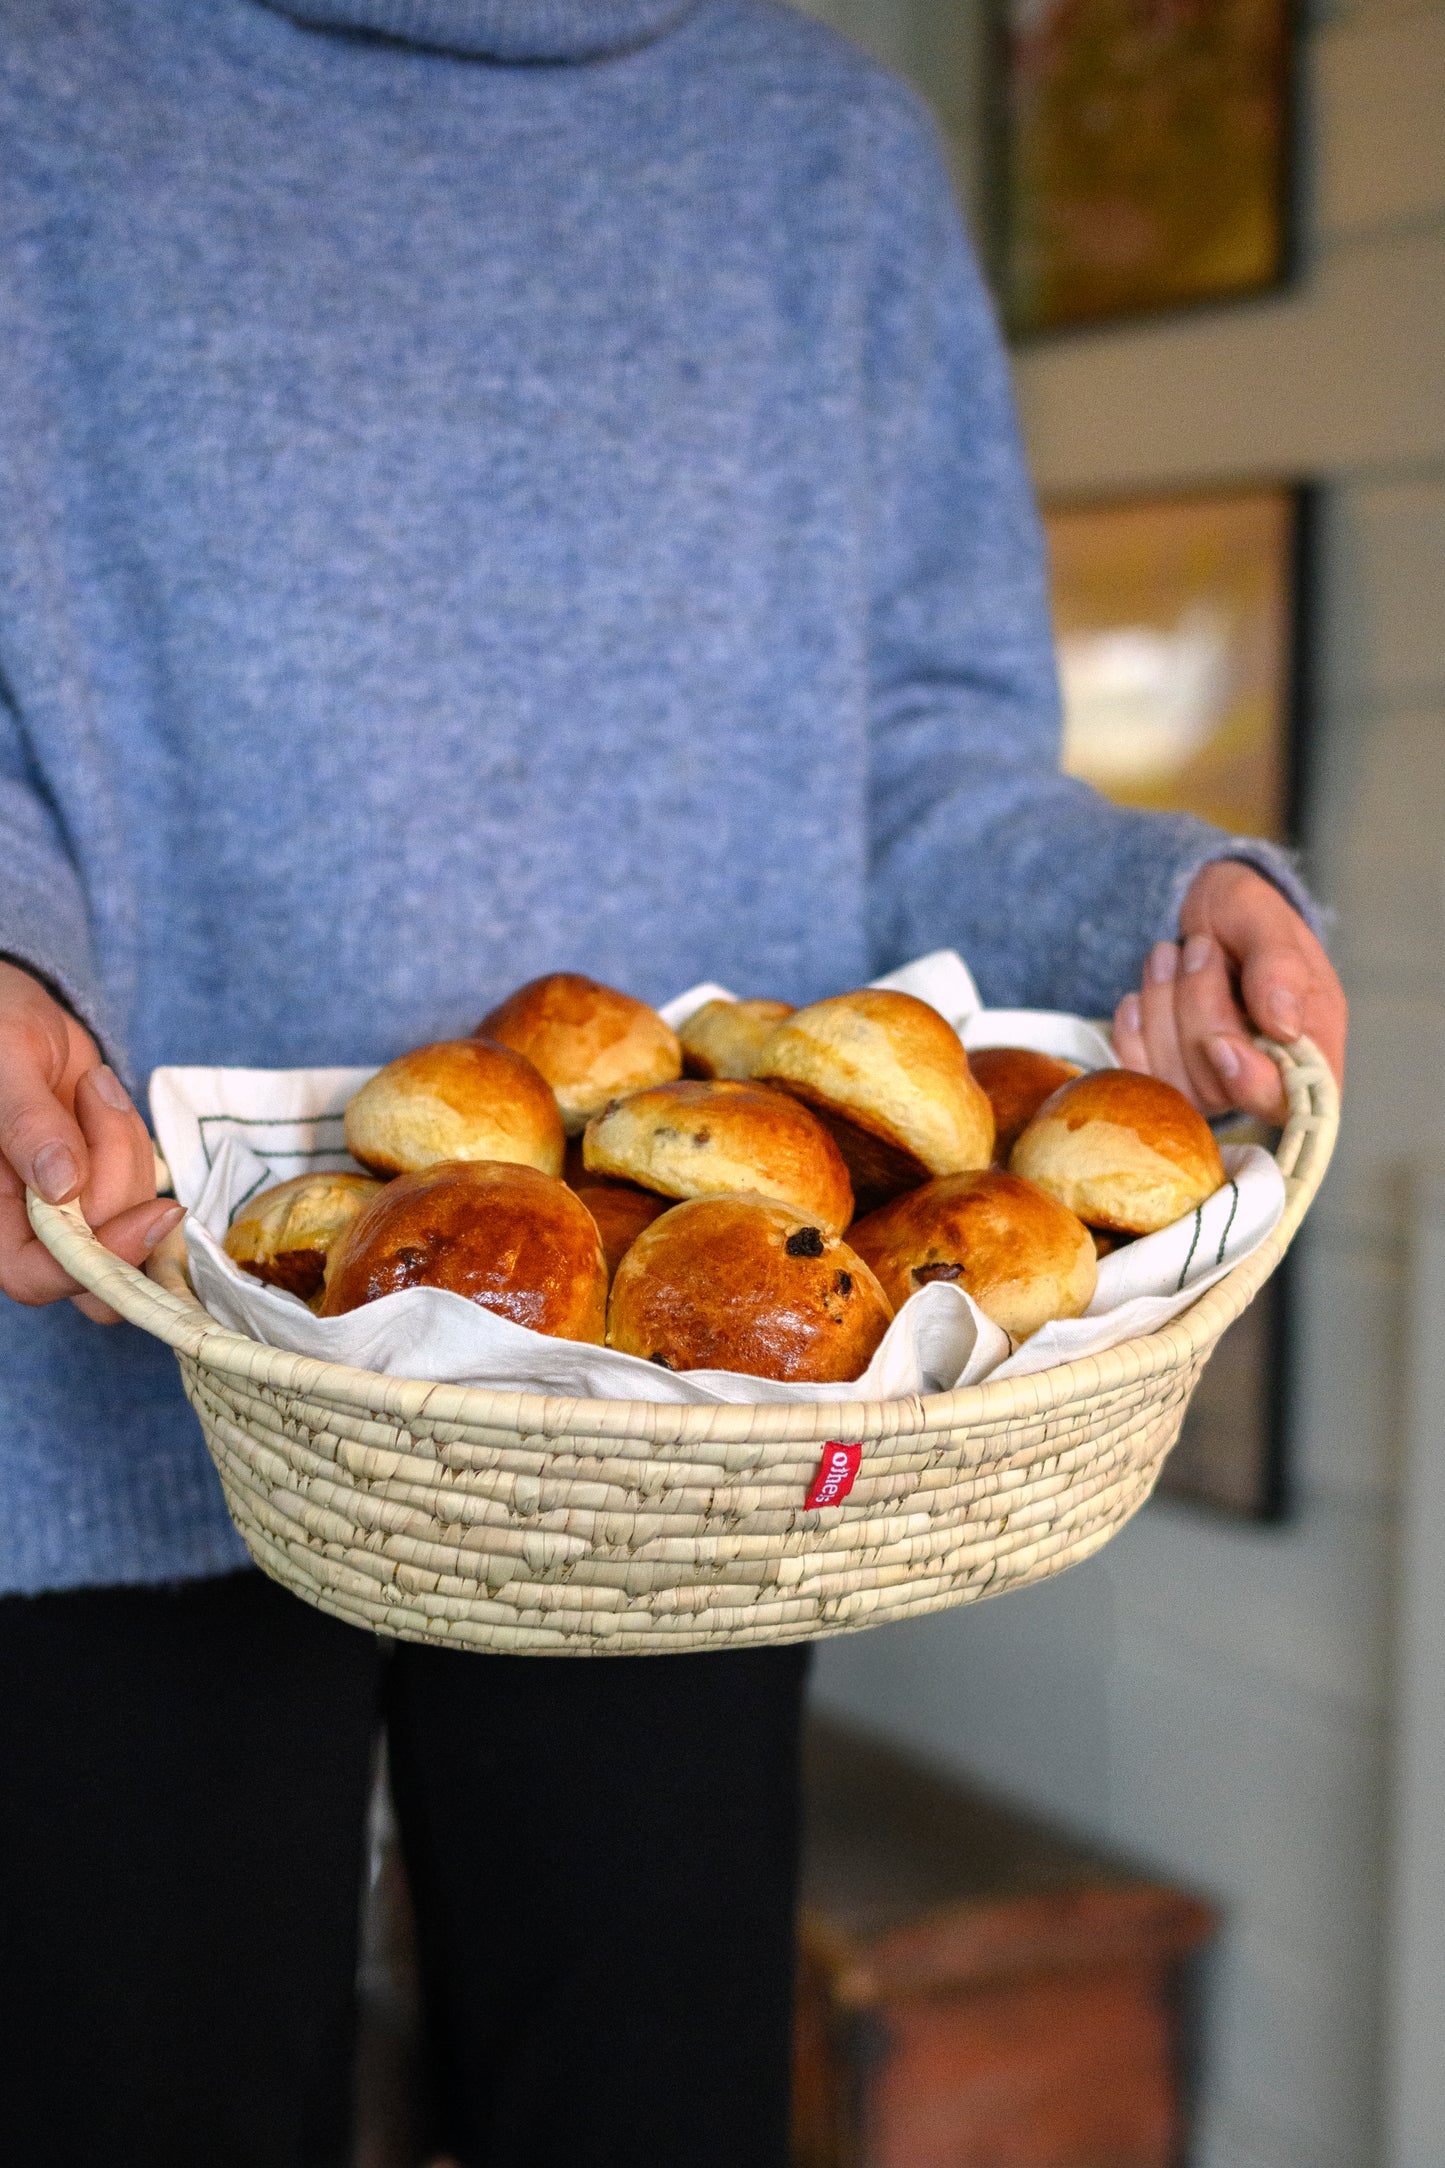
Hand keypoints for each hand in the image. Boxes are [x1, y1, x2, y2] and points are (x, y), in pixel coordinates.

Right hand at [0, 960, 181, 1322]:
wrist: (12, 1009)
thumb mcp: (4, 1060)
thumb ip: (27, 1123)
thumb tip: (62, 1186)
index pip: (34, 1275)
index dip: (94, 1260)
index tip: (153, 1215)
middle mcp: (25, 1221)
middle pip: (101, 1260)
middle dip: (123, 1190)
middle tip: (98, 1101)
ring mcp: (68, 1205)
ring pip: (131, 1215)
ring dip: (126, 1144)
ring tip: (87, 1085)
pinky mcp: (102, 1181)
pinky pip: (143, 1179)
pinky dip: (136, 1138)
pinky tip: (100, 1098)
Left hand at [1111, 861, 1346, 1121]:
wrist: (1201, 916)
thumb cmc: (1245, 917)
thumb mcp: (1266, 920)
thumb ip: (1279, 968)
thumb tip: (1284, 1027)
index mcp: (1312, 1047)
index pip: (1290, 1100)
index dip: (1251, 1085)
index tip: (1218, 1042)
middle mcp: (1266, 1076)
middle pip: (1219, 1086)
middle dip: (1196, 1010)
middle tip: (1198, 947)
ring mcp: (1214, 1085)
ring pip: (1174, 1081)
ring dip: (1161, 1009)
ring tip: (1168, 955)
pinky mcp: (1170, 1079)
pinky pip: (1138, 1077)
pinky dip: (1132, 1032)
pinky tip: (1137, 997)